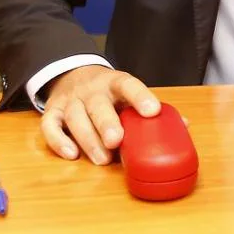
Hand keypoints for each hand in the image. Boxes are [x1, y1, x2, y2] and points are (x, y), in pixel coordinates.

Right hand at [40, 65, 160, 164]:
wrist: (73, 74)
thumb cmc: (109, 92)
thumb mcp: (128, 93)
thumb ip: (150, 109)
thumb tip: (183, 125)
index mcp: (115, 82)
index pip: (129, 85)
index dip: (141, 97)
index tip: (153, 111)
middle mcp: (91, 90)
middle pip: (98, 105)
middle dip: (107, 124)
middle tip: (117, 141)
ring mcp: (70, 100)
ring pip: (75, 118)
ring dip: (88, 139)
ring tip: (102, 159)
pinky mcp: (52, 112)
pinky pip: (50, 126)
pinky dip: (58, 141)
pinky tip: (72, 154)